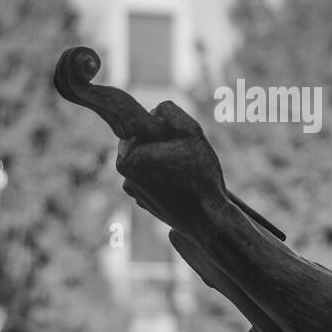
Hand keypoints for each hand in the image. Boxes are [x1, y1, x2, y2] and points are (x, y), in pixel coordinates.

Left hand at [115, 101, 228, 234]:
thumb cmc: (200, 176)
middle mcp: (124, 175)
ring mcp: (133, 192)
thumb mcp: (190, 131)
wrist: (208, 220)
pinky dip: (166, 178)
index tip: (182, 142)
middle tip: (187, 156)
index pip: (144, 125)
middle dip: (164, 144)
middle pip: (146, 143)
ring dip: (166, 160)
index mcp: (128, 156)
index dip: (167, 128)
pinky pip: (154, 179)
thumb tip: (156, 110)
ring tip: (188, 173)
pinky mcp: (144, 203)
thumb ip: (169, 111)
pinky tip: (184, 186)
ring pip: (151, 161)